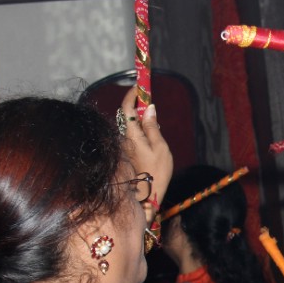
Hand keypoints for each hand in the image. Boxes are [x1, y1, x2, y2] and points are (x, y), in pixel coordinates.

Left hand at [118, 88, 172, 217]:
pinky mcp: (125, 153)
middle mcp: (123, 139)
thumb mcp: (160, 147)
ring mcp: (123, 147)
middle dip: (138, 107)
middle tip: (151, 104)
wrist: (147, 196)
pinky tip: (151, 142)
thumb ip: (152, 126)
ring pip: (130, 127)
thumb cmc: (157, 172)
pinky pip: (131, 136)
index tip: (140, 86)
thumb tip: (149, 108)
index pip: (126, 108)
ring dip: (140, 121)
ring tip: (155, 128)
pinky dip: (140, 132)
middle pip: (127, 116)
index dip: (131, 94)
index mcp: (131, 134)